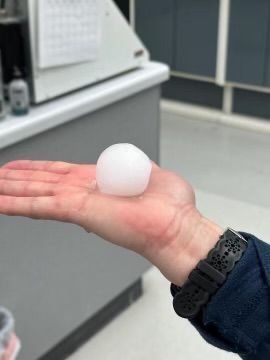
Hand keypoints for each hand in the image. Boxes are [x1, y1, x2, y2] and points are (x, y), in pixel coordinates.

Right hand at [0, 160, 221, 285]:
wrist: (175, 227)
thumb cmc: (168, 207)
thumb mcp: (148, 171)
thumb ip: (132, 167)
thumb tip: (125, 167)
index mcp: (98, 180)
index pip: (58, 173)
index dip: (36, 169)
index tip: (20, 167)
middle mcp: (84, 191)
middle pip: (40, 182)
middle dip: (15, 179)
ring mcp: (78, 202)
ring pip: (34, 194)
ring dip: (9, 190)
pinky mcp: (76, 211)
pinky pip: (39, 207)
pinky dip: (15, 205)